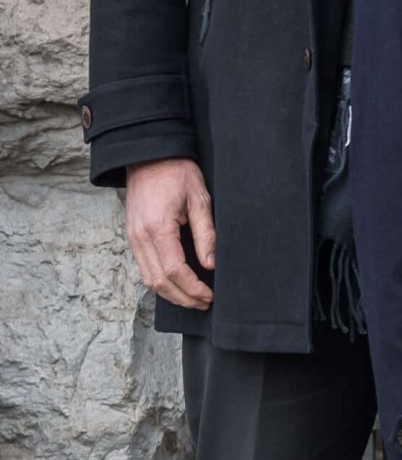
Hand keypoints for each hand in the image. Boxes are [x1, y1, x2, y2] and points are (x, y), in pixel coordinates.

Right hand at [125, 157, 214, 309]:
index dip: (193, 288)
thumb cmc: (178, 174)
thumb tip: (211, 263)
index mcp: (158, 228)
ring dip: (170, 293)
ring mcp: (132, 238)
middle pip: (158, 281)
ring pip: (148, 278)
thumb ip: (206, 233)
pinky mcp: (132, 236)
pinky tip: (178, 284)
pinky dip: (160, 281)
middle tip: (205, 303)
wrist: (149, 157)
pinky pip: (144, 267)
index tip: (210, 295)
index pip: (174, 270)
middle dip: (183, 297)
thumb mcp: (200, 199)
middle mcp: (140, 237)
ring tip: (194, 298)